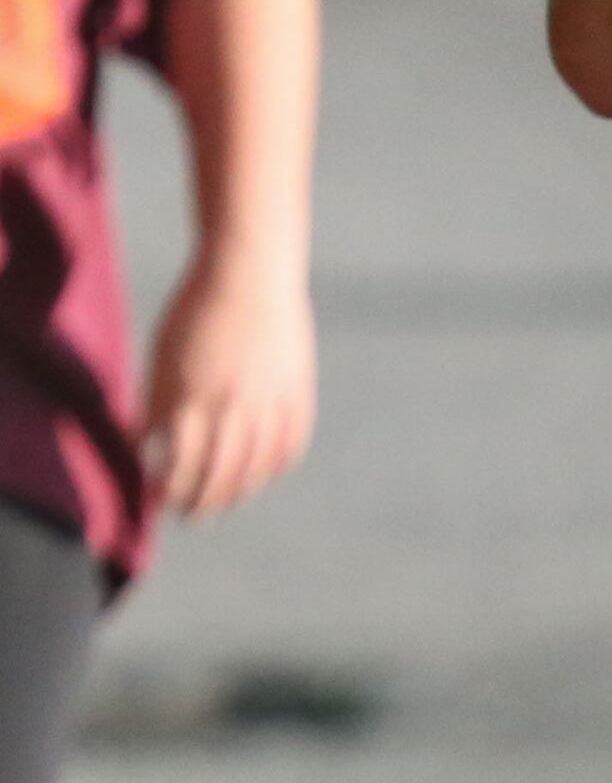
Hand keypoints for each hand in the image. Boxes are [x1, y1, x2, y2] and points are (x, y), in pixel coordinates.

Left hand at [139, 253, 315, 517]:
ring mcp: (270, 402)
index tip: (154, 497)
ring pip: (256, 471)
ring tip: (223, 500)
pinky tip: (261, 471)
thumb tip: (143, 446)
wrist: (250, 271)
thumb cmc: (193, 311)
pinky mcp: (298, 393)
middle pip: (217, 479)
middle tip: (186, 512)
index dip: (165, 491)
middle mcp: (232, 408)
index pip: (177, 468)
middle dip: (198, 503)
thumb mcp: (160, 359)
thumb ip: (154, 406)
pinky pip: (289, 447)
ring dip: (236, 493)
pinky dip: (274, 467)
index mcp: (190, 399)